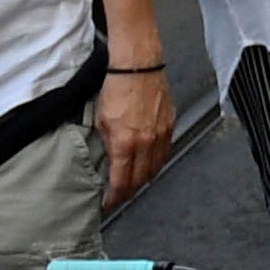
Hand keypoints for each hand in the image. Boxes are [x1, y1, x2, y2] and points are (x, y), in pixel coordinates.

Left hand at [93, 68, 170, 209]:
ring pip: (155, 169)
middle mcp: (145, 143)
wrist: (137, 67)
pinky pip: (164, 153)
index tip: (109, 203)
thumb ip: (106, 144)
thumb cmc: (117, 87)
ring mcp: (160, 136)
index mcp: (125, 144)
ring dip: (144, 179)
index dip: (115, 197)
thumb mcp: (100, 120)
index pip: (121, 182)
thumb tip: (108, 160)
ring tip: (134, 183)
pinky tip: (149, 163)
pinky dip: (156, 163)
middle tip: (120, 195)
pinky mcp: (169, 127)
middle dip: (129, 191)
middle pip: (140, 180)